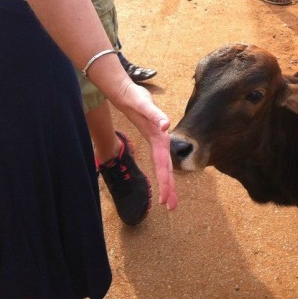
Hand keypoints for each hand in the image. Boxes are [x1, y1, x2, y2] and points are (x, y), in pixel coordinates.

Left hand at [110, 81, 178, 210]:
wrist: (126, 91)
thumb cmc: (134, 97)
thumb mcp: (143, 104)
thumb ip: (154, 115)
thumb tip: (166, 126)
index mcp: (159, 137)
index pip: (163, 164)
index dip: (165, 182)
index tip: (166, 199)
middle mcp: (160, 140)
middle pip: (166, 168)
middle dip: (169, 188)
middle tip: (171, 207)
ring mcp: (157, 140)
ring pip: (164, 165)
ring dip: (167, 182)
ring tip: (169, 199)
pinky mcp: (153, 138)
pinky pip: (159, 159)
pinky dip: (163, 171)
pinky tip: (164, 178)